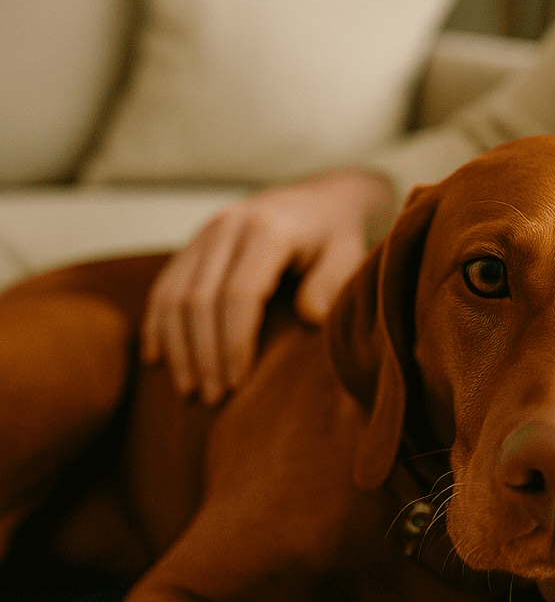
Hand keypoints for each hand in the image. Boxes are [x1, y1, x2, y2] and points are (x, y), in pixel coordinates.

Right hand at [141, 169, 394, 402]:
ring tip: (189, 391)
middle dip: (203, 355)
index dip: (234, 343)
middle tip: (212, 399)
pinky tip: (157, 360)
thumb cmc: (338, 239)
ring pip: (173, 295)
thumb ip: (332, 284)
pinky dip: (157, 325)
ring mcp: (205, 234)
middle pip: (200, 300)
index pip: (239, 295)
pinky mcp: (193, 244)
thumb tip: (309, 318)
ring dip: (178, 348)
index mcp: (268, 231)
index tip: (238, 384)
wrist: (320, 202)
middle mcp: (228, 227)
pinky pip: (163, 286)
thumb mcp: (350, 256)